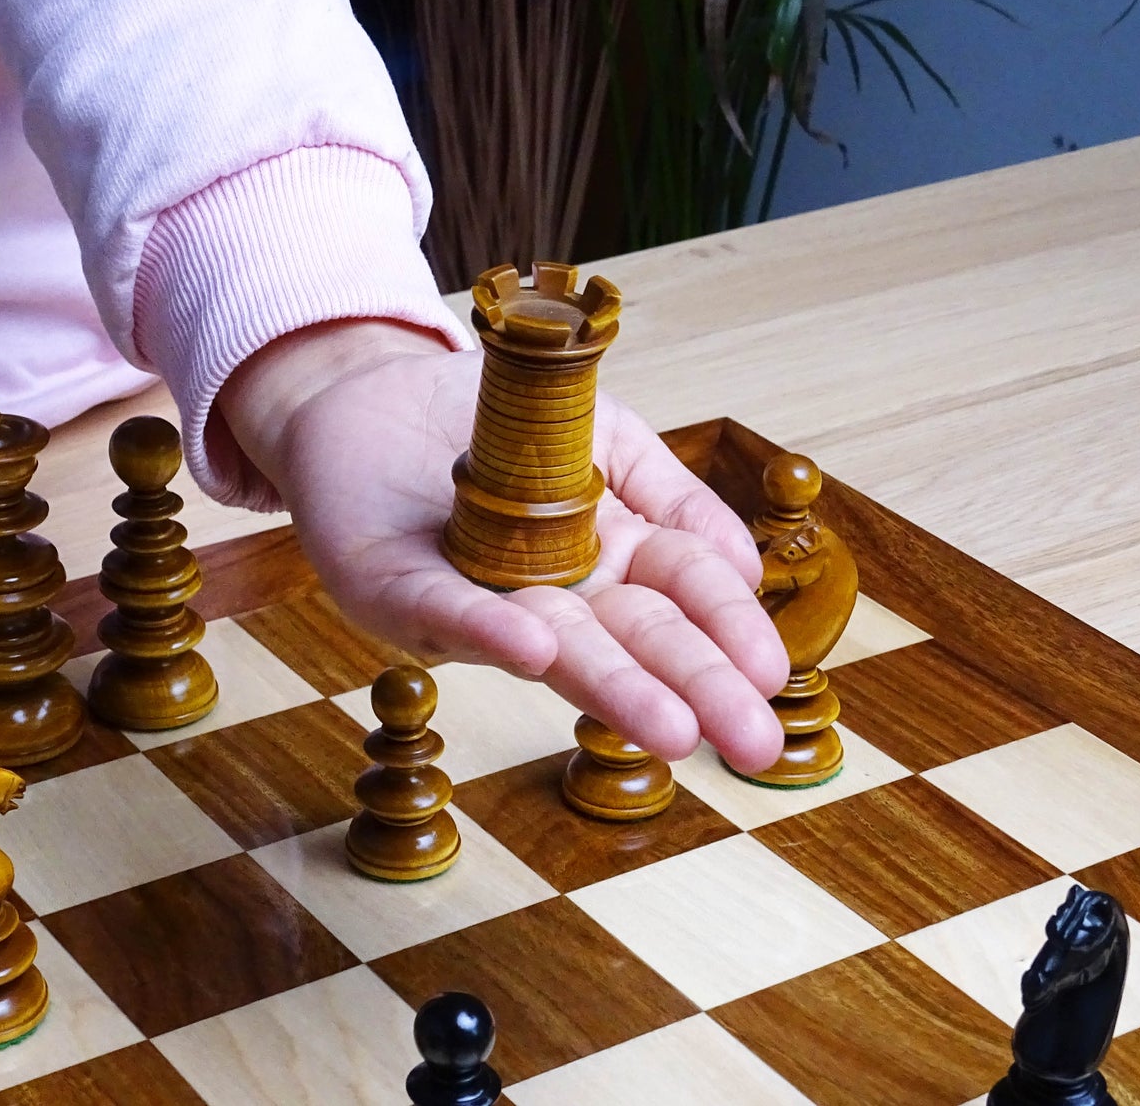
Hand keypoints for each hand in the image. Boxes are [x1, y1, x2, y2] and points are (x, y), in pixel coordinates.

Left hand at [217, 319, 789, 772]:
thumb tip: (747, 569)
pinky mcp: (394, 586)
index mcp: (608, 557)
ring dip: (612, 684)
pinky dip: (489, 628)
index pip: (683, 593)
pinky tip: (534, 644)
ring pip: (553, 644)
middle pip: (633, 638)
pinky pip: (443, 610)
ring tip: (670, 728)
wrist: (369, 394)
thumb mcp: (606, 437)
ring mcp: (477, 598)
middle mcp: (550, 594)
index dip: (727, 630)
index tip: (770, 675)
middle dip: (694, 688)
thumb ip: (673, 498)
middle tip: (751, 744)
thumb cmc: (494, 425)